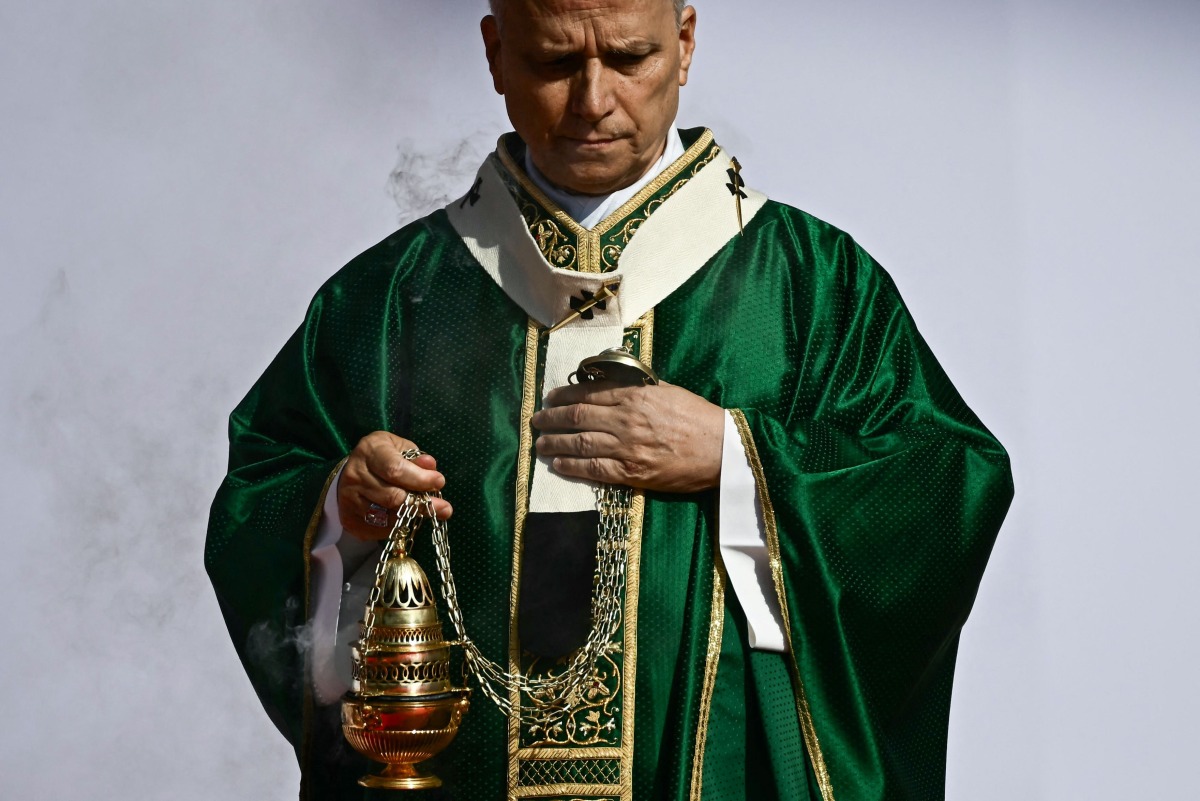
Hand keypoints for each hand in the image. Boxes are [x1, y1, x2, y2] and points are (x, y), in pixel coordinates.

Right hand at [337, 431, 452, 541]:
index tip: (439, 482)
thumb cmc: (385, 457)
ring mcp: (349, 500)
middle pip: (392, 497)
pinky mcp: (349, 520)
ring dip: (412, 517)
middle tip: (444, 508)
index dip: (419, 479)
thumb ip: (416, 458)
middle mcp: (355, 476)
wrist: (354, 472)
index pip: (395, 470)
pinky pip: (379, 530)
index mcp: (369, 452)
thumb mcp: (401, 448)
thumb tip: (431, 467)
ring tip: (426, 511)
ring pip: (387, 517)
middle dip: (422, 504)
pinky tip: (406, 517)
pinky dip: (398, 526)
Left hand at [532, 381, 723, 492]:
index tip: (550, 397)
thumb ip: (637, 389)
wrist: (721, 449)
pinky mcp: (631, 472)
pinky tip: (558, 464)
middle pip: (577, 417)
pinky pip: (594, 470)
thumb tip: (613, 385)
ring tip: (539, 444)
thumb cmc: (697, 417)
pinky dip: (572, 466)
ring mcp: (627, 447)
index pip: (588, 393)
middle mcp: (625, 420)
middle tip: (536, 421)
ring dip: (554, 443)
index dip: (563, 396)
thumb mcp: (667, 391)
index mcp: (634, 396)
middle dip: (551, 418)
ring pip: (580, 443)